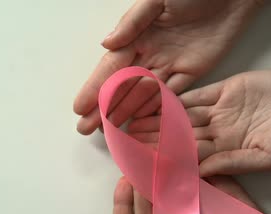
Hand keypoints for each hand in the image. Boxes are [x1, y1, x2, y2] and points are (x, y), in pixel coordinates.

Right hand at [74, 0, 262, 134]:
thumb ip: (133, 22)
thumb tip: (107, 43)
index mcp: (138, 35)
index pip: (111, 67)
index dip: (95, 88)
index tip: (79, 107)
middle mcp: (150, 52)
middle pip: (122, 86)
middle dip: (103, 107)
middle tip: (85, 128)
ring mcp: (170, 64)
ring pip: (143, 95)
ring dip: (126, 113)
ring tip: (109, 134)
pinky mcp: (191, 71)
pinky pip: (171, 95)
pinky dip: (157, 111)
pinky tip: (143, 125)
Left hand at [129, 68, 270, 175]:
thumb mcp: (268, 157)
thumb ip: (233, 163)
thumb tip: (200, 172)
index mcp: (227, 152)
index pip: (190, 158)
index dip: (166, 159)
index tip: (144, 162)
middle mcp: (219, 133)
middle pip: (180, 137)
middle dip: (155, 139)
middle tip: (128, 142)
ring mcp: (220, 111)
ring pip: (182, 116)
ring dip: (159, 119)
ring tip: (133, 122)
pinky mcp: (224, 89)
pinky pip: (195, 94)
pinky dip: (175, 97)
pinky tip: (155, 100)